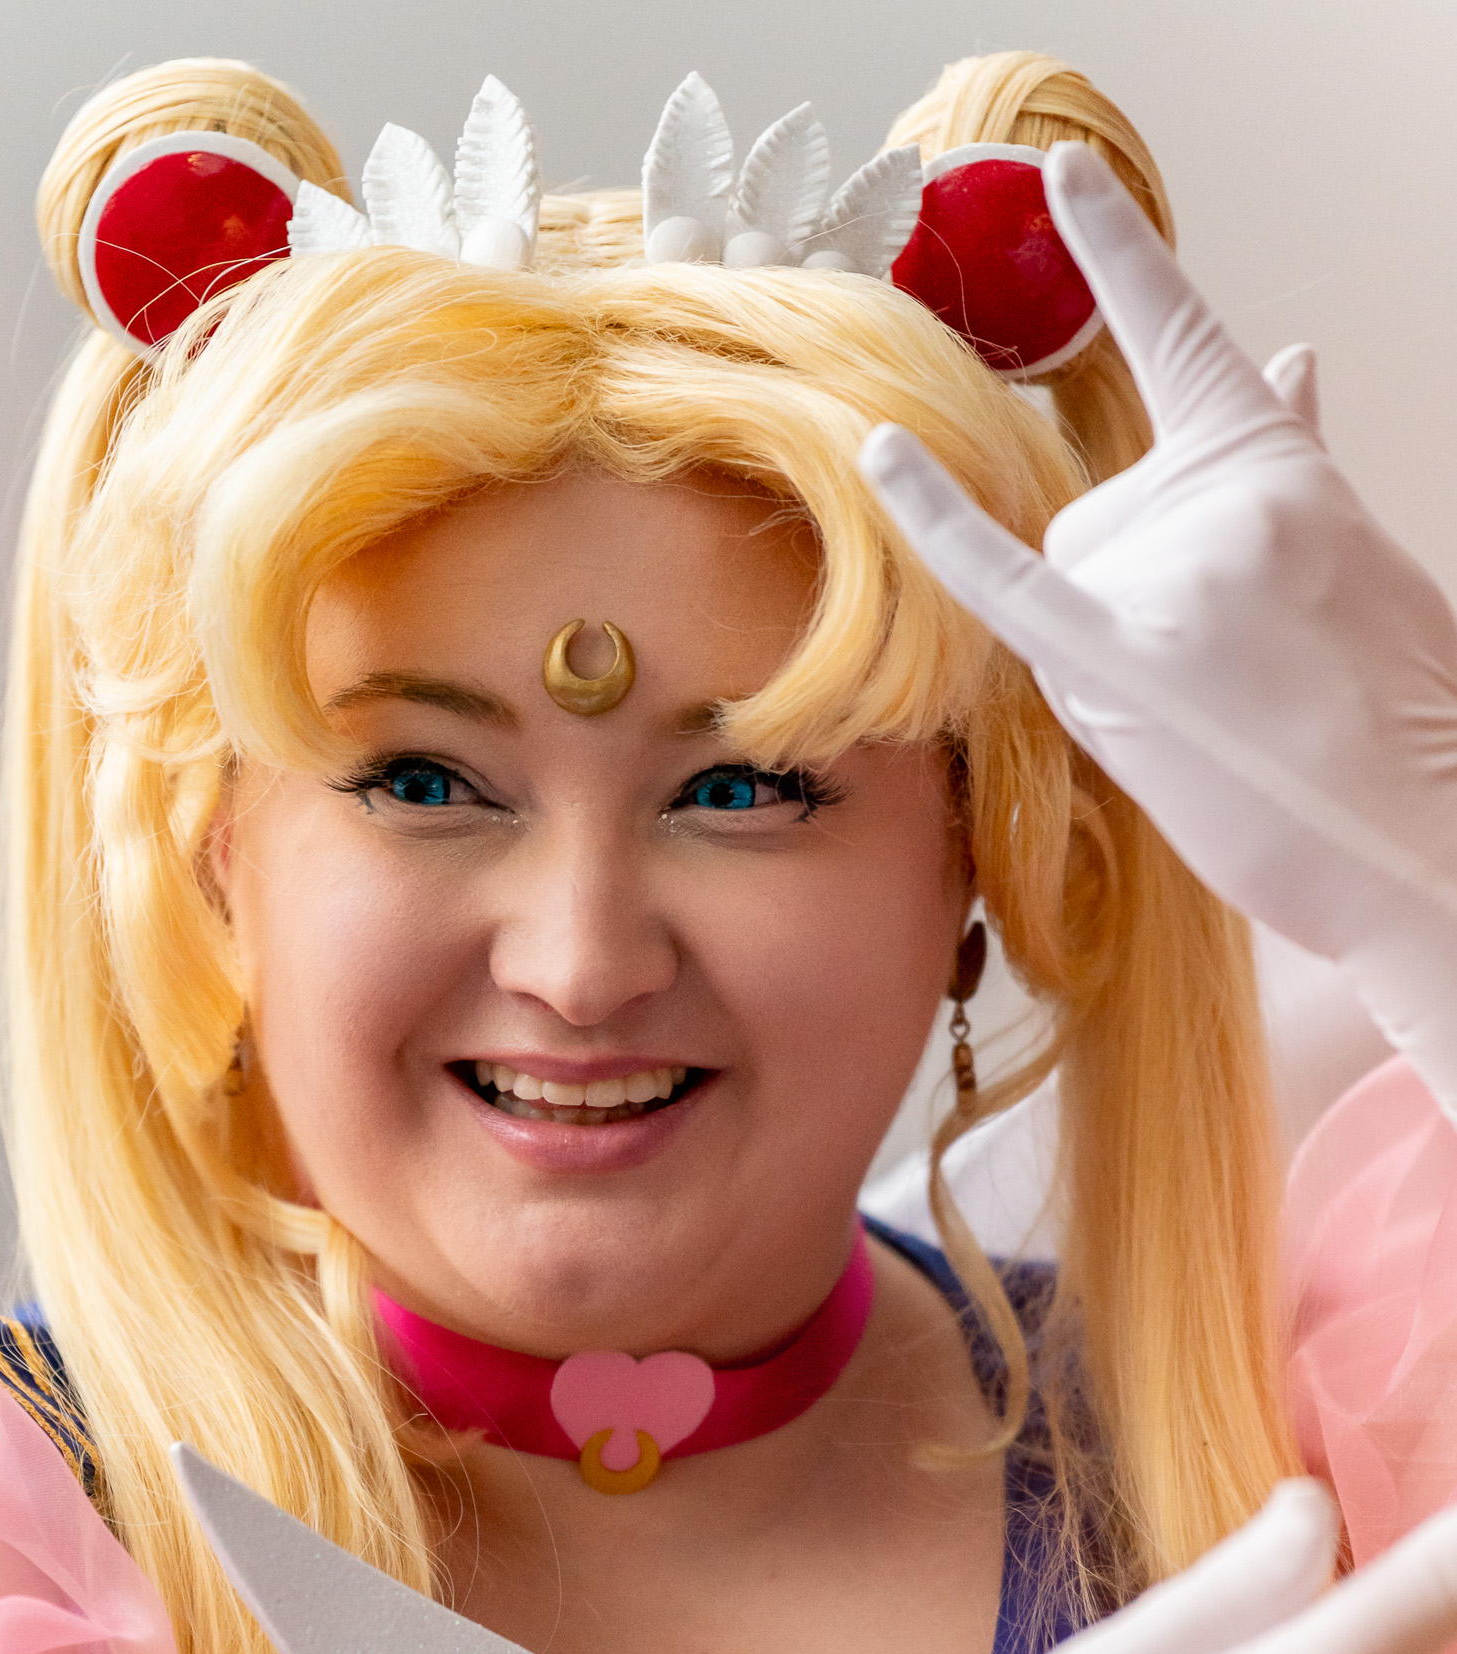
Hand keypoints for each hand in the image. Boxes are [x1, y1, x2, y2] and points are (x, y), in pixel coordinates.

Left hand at [859, 144, 1456, 1120]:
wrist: (1424, 836)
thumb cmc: (1392, 714)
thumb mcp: (1354, 558)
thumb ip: (1289, 462)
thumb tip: (1291, 357)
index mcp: (1277, 468)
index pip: (1186, 342)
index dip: (1124, 257)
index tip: (1067, 181)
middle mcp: (1217, 501)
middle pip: (1089, 525)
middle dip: (1122, 601)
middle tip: (1222, 682)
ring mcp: (1172, 579)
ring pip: (1062, 593)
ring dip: (1102, 659)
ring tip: (1205, 723)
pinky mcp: (1129, 666)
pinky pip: (1009, 585)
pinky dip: (944, 525)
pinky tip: (888, 458)